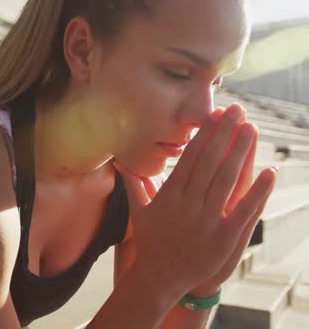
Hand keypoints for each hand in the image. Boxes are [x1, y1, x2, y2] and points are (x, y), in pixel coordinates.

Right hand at [113, 104, 277, 298]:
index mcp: (170, 195)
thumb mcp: (138, 211)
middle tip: (236, 109)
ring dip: (240, 152)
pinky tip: (270, 171)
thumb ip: (133, 183)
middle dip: (224, 134)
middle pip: (209, 163)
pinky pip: (243, 210)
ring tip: (250, 128)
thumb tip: (118, 162)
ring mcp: (206, 221)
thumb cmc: (150, 242)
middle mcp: (188, 204)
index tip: (214, 115)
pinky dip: (257, 191)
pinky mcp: (223, 238)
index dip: (204, 135)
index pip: (190, 158)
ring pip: (226, 180)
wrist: (159, 277)